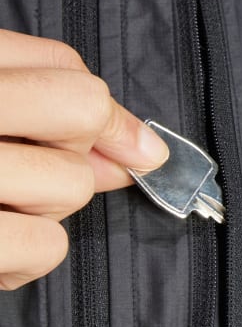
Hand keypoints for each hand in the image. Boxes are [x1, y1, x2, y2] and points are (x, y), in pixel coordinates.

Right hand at [0, 28, 169, 290]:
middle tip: (18, 171)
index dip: (107, 113)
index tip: (131, 149)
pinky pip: (46, 248)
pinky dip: (24, 257)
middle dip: (72, 153)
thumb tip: (138, 155)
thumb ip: (44, 101)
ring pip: (70, 186)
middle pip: (81, 115)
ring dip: (41, 207)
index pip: (65, 68)